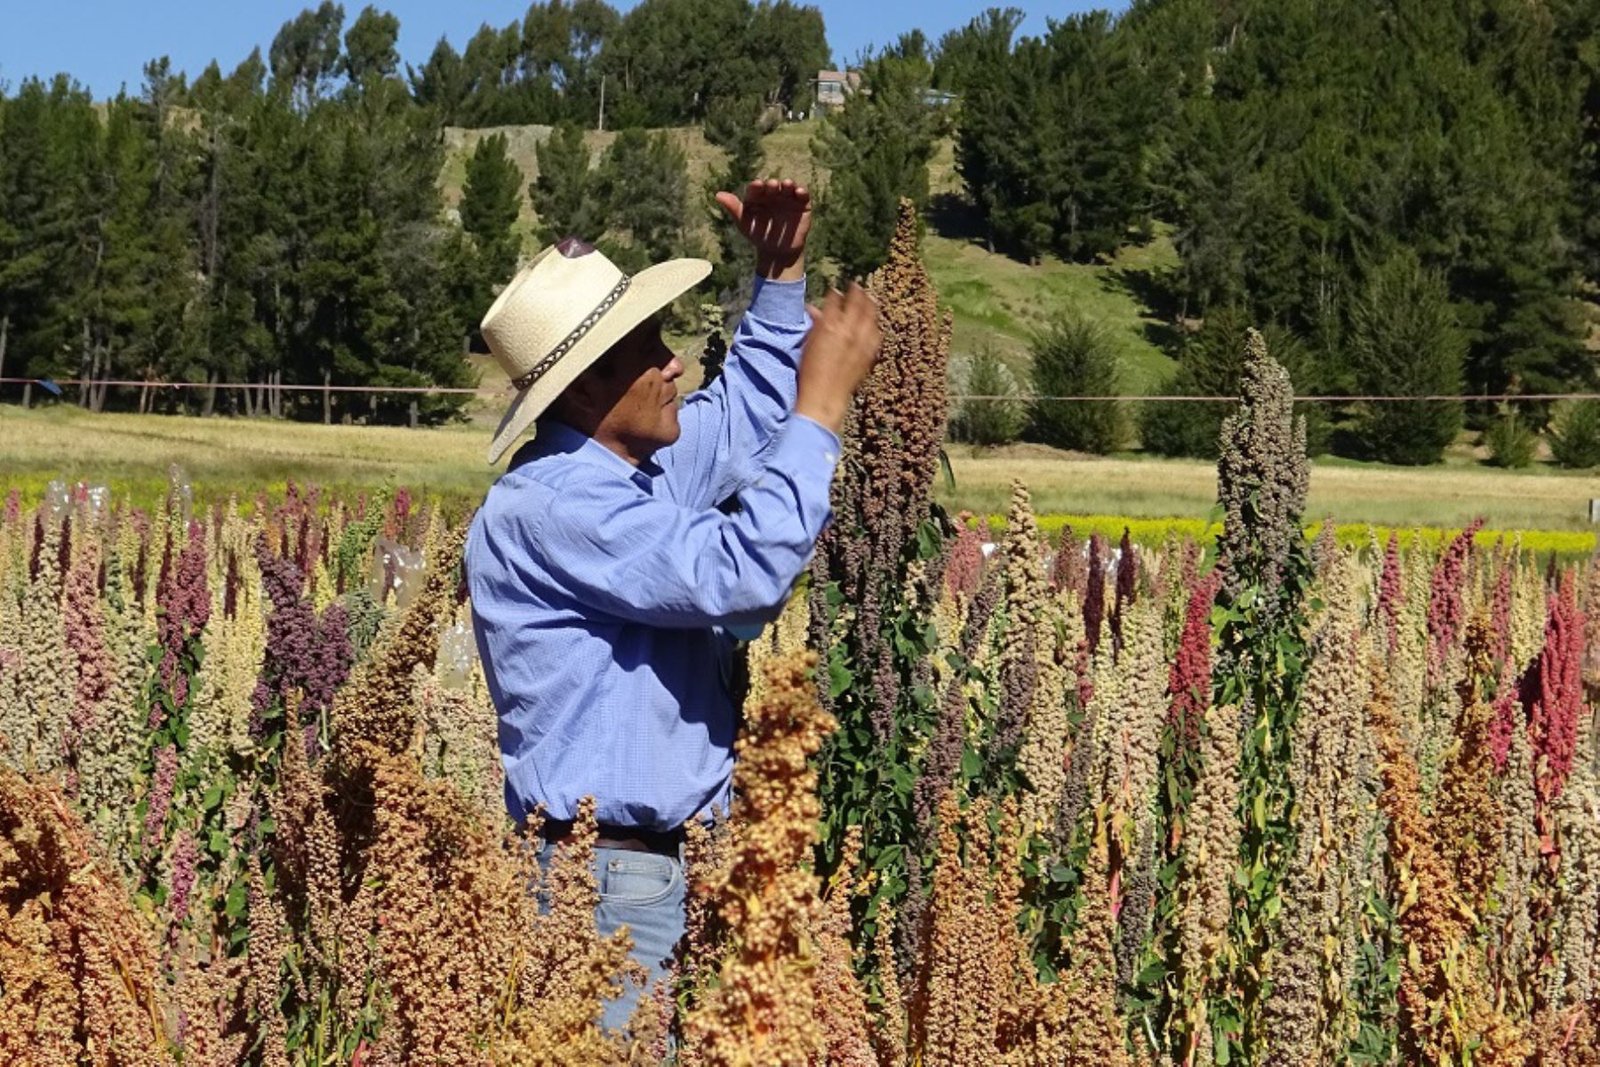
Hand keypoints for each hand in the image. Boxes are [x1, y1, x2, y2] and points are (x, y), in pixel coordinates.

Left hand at [714, 178, 810, 281]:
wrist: (777, 252)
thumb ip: (733, 208)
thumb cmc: (758, 235)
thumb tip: (717, 195)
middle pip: (773, 185)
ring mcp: (788, 198)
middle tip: (772, 185)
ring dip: (788, 184)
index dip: (756, 186)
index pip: (756, 188)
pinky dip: (802, 191)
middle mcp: (773, 194)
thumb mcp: (744, 223)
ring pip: (788, 187)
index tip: (757, 186)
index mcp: (758, 196)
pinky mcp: (802, 204)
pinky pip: (803, 195)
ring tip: (786, 184)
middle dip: (772, 184)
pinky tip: (799, 191)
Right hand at [795, 283, 881, 433]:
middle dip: (857, 291)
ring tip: (870, 297)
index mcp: (829, 325)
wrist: (826, 396)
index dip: (836, 293)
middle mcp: (848, 329)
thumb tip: (816, 310)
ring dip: (870, 303)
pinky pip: (876, 332)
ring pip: (871, 314)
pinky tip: (874, 322)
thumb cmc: (811, 371)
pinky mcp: (870, 352)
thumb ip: (815, 324)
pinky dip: (875, 324)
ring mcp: (861, 340)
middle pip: (857, 301)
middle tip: (857, 285)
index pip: (835, 299)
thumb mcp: (809, 344)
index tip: (836, 289)